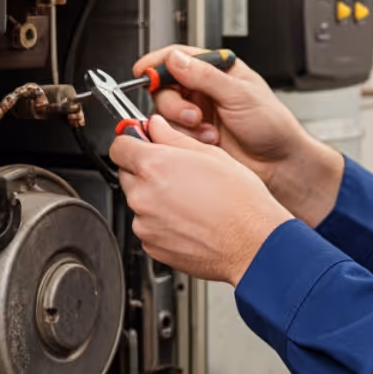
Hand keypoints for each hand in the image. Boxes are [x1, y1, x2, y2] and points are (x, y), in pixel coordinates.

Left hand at [109, 115, 292, 285]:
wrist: (253, 243)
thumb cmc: (240, 202)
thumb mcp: (211, 155)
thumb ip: (174, 138)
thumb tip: (156, 127)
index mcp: (154, 166)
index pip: (119, 146)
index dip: (131, 141)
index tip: (140, 142)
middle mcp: (143, 196)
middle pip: (127, 174)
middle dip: (145, 170)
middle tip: (176, 172)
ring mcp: (145, 224)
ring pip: (138, 202)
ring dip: (154, 197)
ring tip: (189, 199)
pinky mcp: (152, 246)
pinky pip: (148, 226)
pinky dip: (161, 222)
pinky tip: (188, 219)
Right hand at [132, 46, 344, 225]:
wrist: (279, 163)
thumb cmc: (272, 125)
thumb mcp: (240, 94)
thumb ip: (205, 76)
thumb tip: (177, 60)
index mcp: (218, 70)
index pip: (179, 57)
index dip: (158, 63)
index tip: (143, 70)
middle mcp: (205, 90)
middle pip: (166, 86)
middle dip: (174, 102)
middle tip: (191, 114)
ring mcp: (198, 113)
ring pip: (166, 111)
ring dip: (182, 123)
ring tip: (207, 132)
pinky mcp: (194, 136)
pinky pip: (172, 133)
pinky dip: (186, 138)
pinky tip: (208, 142)